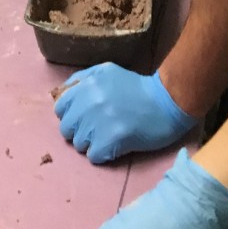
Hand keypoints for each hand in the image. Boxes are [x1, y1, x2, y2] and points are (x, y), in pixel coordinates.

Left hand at [55, 65, 198, 163]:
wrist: (167, 102)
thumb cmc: (137, 88)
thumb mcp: (106, 72)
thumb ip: (82, 80)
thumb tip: (62, 94)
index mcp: (87, 84)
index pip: (60, 108)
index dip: (71, 115)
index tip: (83, 118)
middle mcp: (89, 102)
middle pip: (66, 129)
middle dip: (80, 131)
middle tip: (97, 130)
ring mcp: (99, 122)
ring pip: (79, 144)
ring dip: (92, 144)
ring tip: (109, 137)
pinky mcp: (111, 140)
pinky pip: (94, 156)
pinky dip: (103, 154)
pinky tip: (115, 146)